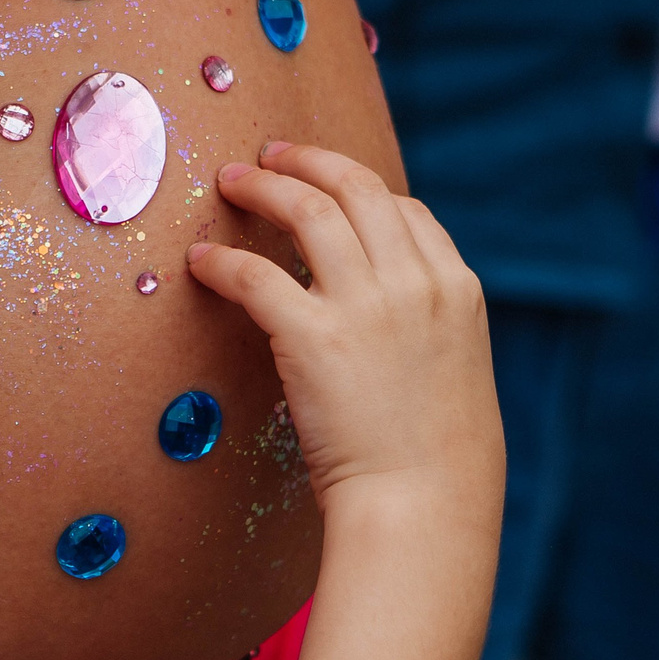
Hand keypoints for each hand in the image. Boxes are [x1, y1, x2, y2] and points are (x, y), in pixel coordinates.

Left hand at [187, 143, 501, 513]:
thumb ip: (426, 326)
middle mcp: (416, 283)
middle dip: (308, 162)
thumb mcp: (457, 370)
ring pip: (307, 211)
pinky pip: (255, 276)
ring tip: (232, 181)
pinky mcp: (313, 337)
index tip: (327, 188)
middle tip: (270, 155)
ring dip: (263, 187)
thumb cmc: (436, 459)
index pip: (406, 210)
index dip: (359, 191)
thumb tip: (386, 315)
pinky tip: (201, 262)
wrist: (423, 504)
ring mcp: (367, 306)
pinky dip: (222, 262)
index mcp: (457, 288)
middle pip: (356, 188)